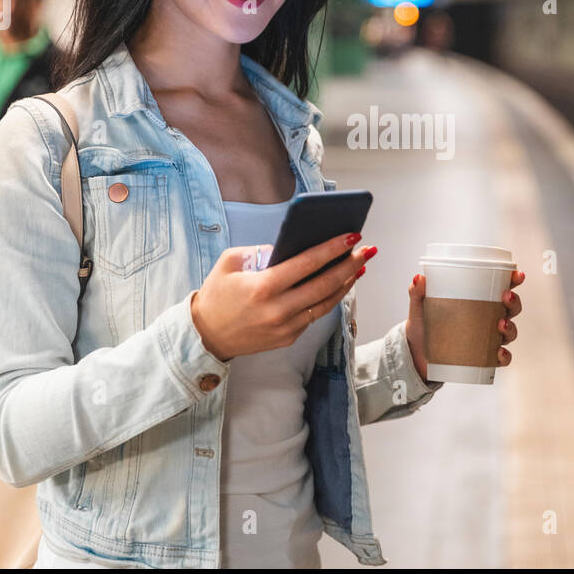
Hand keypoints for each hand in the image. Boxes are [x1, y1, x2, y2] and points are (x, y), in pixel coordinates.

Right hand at [191, 233, 378, 361]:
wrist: (206, 335)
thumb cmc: (217, 294)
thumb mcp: (231, 262)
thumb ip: (261, 251)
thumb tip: (291, 247)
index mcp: (263, 286)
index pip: (307, 263)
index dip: (332, 248)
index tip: (352, 235)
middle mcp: (278, 309)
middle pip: (324, 284)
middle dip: (349, 264)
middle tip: (367, 249)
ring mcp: (285, 327)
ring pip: (326, 303)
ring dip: (346, 283)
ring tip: (359, 265)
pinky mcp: (289, 338)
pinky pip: (315, 315)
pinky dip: (330, 298)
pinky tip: (340, 284)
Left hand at [405, 269, 525, 380]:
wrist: (416, 354)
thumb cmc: (424, 325)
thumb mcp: (419, 307)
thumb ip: (417, 292)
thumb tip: (419, 278)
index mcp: (479, 302)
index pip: (502, 288)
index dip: (513, 281)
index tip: (516, 275)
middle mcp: (488, 319)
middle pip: (511, 309)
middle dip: (514, 302)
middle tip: (506, 296)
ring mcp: (487, 339)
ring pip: (510, 332)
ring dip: (511, 327)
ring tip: (501, 323)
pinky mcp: (483, 358)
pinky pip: (501, 359)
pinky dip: (504, 357)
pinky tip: (499, 352)